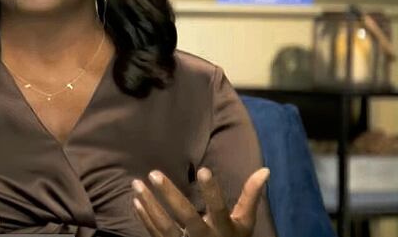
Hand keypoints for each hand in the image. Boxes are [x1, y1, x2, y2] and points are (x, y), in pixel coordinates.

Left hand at [131, 167, 269, 236]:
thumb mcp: (245, 221)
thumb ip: (250, 196)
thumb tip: (264, 170)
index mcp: (223, 228)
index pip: (218, 208)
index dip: (212, 191)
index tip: (204, 169)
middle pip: (185, 216)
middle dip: (169, 195)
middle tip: (154, 174)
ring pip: (164, 226)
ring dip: (149, 204)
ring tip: (136, 184)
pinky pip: (155, 234)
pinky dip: (145, 218)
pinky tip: (136, 200)